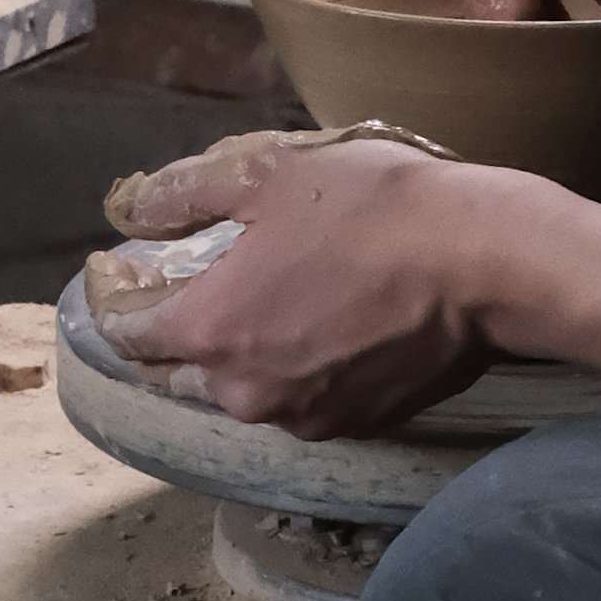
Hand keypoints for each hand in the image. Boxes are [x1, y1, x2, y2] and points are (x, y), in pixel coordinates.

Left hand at [90, 127, 566, 434]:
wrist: (485, 264)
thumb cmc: (376, 209)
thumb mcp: (269, 173)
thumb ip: (185, 192)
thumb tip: (132, 209)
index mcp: (209, 330)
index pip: (125, 329)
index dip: (115, 292)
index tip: (121, 263)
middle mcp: (242, 391)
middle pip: (178, 367)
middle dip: (178, 326)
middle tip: (197, 277)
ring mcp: (300, 417)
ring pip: (242, 388)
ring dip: (241, 350)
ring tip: (270, 299)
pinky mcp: (354, 427)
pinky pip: (299, 400)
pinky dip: (296, 368)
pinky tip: (324, 325)